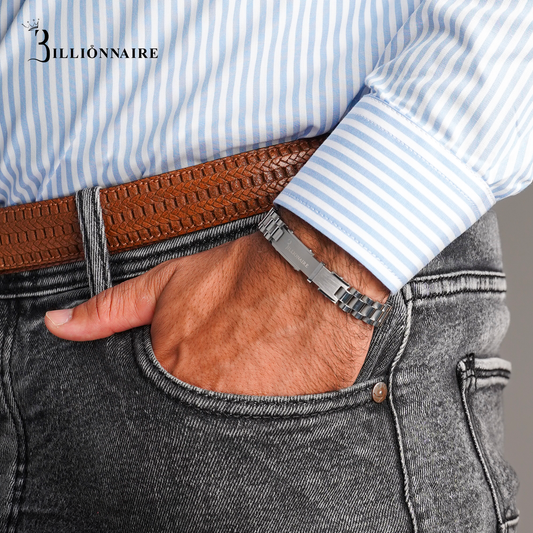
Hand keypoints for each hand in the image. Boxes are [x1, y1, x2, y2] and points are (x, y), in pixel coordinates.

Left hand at [45, 209, 388, 395]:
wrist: (310, 268)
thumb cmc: (238, 273)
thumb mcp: (166, 284)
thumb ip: (109, 310)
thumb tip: (57, 325)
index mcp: (176, 375)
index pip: (159, 407)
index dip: (180, 381)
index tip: (196, 364)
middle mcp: (213, 402)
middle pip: (200, 417)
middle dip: (210, 391)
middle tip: (231, 359)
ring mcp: (258, 412)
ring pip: (239, 421)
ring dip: (245, 396)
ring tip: (258, 361)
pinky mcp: (298, 412)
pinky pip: (279, 421)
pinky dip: (277, 400)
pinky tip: (282, 369)